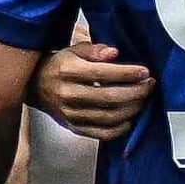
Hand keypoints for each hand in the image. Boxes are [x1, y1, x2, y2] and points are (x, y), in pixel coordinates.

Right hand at [38, 29, 153, 141]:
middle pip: (109, 97)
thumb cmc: (58, 66)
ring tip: (143, 99)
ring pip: (109, 117)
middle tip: (149, 85)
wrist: (34, 86)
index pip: (103, 73)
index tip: (144, 72)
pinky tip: (130, 118)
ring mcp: (71, 114)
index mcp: (68, 71)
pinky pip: (102, 133)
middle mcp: (68, 94)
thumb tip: (114, 53)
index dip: (127, 74)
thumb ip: (94, 49)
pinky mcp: (74, 127)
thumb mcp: (73, 50)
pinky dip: (120, 128)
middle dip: (135, 92)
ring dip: (132, 109)